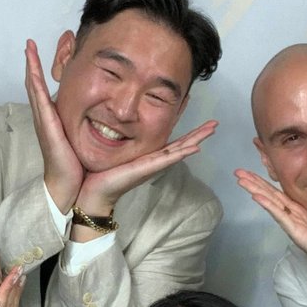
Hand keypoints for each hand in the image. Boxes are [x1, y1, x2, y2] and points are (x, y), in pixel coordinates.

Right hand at [25, 39, 83, 212]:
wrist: (74, 188)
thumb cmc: (82, 168)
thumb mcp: (90, 141)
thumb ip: (97, 127)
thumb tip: (112, 117)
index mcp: (58, 121)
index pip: (50, 91)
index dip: (47, 72)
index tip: (52, 54)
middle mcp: (48, 119)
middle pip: (37, 85)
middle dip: (34, 63)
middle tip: (31, 43)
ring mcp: (44, 121)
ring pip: (34, 87)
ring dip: (31, 66)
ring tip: (29, 46)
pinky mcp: (46, 126)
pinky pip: (39, 99)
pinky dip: (34, 81)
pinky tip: (31, 67)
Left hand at [76, 120, 217, 214]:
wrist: (91, 192)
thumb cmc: (97, 173)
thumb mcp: (107, 149)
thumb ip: (111, 135)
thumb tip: (108, 120)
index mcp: (145, 155)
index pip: (169, 140)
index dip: (183, 128)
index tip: (193, 114)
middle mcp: (152, 160)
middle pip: (181, 144)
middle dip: (198, 134)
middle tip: (215, 123)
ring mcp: (151, 165)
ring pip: (179, 150)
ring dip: (197, 139)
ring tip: (212, 130)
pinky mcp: (146, 169)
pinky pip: (167, 159)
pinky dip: (182, 153)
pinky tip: (196, 148)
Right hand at [235, 170, 306, 277]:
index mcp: (304, 212)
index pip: (281, 193)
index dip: (267, 181)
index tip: (254, 168)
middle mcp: (296, 218)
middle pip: (271, 196)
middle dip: (254, 183)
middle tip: (238, 172)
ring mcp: (295, 226)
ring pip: (272, 204)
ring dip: (255, 191)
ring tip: (241, 180)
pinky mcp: (298, 234)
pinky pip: (281, 217)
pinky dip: (269, 206)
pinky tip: (257, 197)